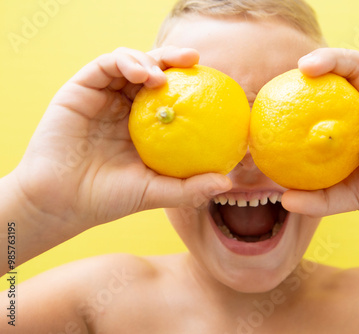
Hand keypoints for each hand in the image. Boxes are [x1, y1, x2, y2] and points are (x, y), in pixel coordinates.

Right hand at [12, 46, 230, 230]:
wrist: (62, 202)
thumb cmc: (109, 199)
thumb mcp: (157, 192)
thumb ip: (190, 188)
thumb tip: (228, 184)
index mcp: (144, 125)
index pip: (171, 95)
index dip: (191, 83)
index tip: (213, 80)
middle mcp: (125, 106)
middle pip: (153, 71)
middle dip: (174, 59)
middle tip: (195, 59)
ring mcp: (103, 96)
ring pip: (130, 62)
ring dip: (150, 60)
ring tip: (161, 76)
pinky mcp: (81, 89)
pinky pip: (105, 65)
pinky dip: (125, 62)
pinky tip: (141, 74)